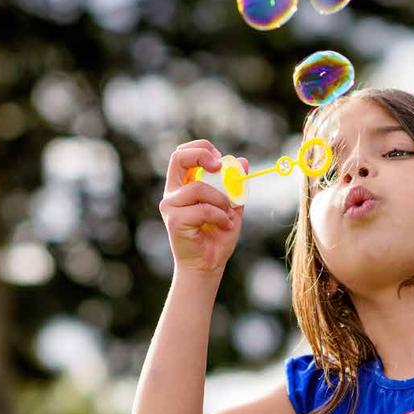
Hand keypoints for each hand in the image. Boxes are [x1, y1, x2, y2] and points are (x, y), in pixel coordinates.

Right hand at [159, 139, 248, 276]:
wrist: (209, 265)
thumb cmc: (217, 236)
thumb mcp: (232, 205)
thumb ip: (236, 185)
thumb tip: (242, 161)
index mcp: (183, 185)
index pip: (182, 154)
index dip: (201, 148)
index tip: (220, 158)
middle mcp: (173, 193)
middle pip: (177, 158)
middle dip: (201, 155)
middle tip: (219, 165)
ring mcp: (171, 206)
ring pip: (198, 188)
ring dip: (221, 199)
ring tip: (229, 214)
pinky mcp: (175, 221)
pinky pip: (203, 209)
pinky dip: (220, 215)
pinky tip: (225, 225)